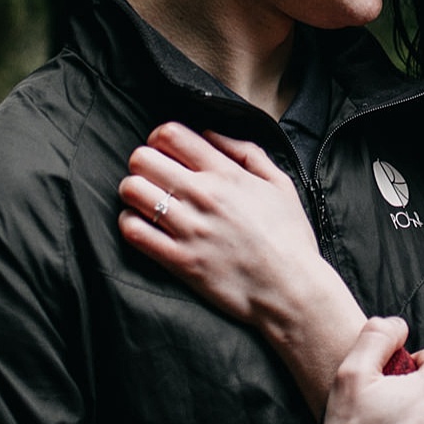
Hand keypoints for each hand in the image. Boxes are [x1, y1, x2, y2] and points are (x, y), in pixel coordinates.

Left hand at [117, 124, 330, 326]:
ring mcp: (189, 228)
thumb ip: (246, 152)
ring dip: (134, 192)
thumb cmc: (289, 237)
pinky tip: (144, 225)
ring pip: (132, 191)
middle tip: (153, 176)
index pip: (171, 135)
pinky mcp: (179, 260)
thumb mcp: (280, 183)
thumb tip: (210, 134)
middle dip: (143, 162)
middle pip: (142, 158)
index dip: (160, 137)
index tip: (164, 150)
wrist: (292, 290)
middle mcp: (203, 195)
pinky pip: (134, 231)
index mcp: (226, 174)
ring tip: (146, 201)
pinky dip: (130, 223)